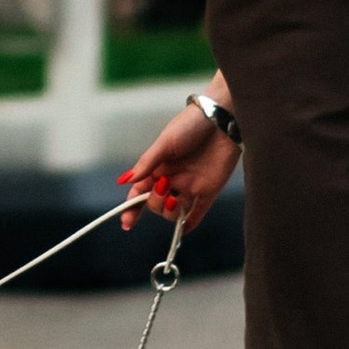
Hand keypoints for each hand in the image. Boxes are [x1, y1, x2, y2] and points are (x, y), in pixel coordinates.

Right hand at [119, 96, 240, 227]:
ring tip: (173, 199)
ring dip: (170, 212)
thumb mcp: (165, 141)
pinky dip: (190, 223)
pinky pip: (198, 212)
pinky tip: (184, 230)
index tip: (127, 222)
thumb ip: (147, 163)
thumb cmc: (190, 124)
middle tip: (163, 186)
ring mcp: (190, 186)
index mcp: (158, 167)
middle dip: (155, 202)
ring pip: (174, 212)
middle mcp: (172, 179)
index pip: (140, 192)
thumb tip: (127, 182)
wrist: (221, 118)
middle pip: (156, 204)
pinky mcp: (209, 190)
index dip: (132, 208)